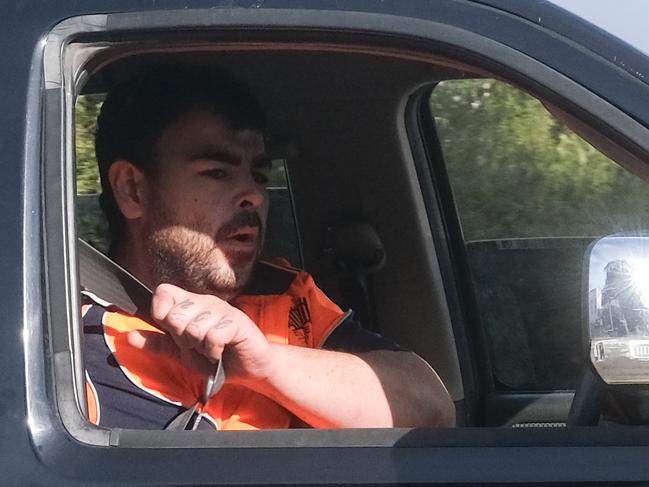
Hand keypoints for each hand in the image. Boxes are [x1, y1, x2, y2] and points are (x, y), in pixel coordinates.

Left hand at [127, 283, 273, 382]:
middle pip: (175, 315)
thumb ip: (157, 344)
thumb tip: (128, 337)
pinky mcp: (237, 321)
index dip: (161, 313)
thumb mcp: (181, 353)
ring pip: (194, 327)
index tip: (173, 331)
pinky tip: (221, 351)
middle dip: (183, 339)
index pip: (163, 292)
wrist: (248, 369)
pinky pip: (213, 335)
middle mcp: (205, 301)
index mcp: (190, 304)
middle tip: (198, 345)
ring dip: (201, 348)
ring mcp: (222, 310)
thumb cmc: (216, 357)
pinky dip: (214, 350)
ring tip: (211, 349)